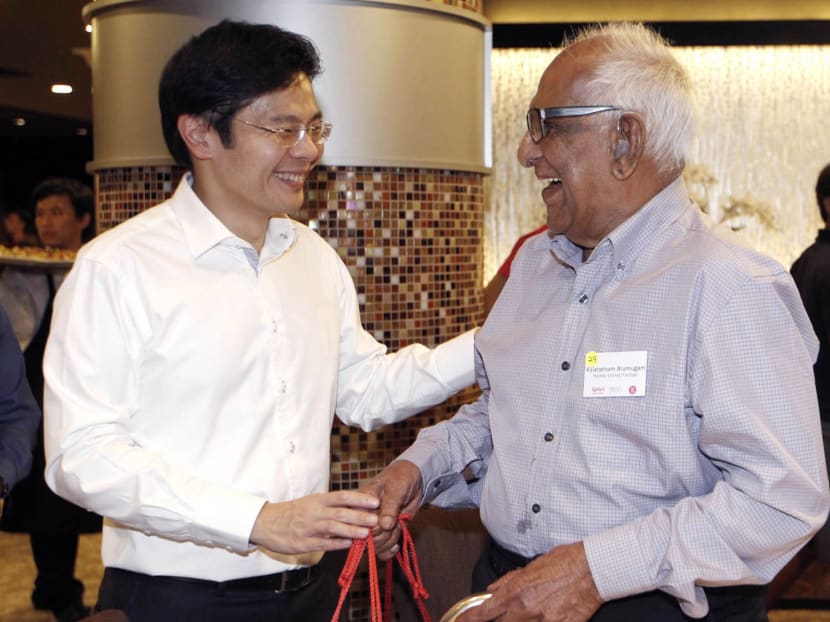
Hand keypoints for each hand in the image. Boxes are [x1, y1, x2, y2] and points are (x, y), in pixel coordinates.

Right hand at [249, 490, 379, 554]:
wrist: (266, 522)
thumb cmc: (293, 512)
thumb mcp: (311, 502)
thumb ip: (331, 505)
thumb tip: (356, 505)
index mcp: (318, 500)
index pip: (342, 496)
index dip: (360, 499)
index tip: (375, 501)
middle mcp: (314, 512)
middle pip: (340, 512)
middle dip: (359, 516)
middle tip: (376, 519)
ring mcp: (309, 528)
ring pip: (333, 528)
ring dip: (351, 530)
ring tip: (366, 533)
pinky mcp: (304, 543)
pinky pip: (323, 543)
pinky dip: (337, 543)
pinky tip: (349, 544)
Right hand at [359, 460, 423, 559]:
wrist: (411, 480)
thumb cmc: (400, 479)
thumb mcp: (396, 488)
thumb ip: (390, 506)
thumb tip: (384, 525)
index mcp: (359, 503)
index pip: (358, 524)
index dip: (374, 527)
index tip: (386, 521)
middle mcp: (363, 517)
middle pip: (366, 539)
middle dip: (385, 534)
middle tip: (395, 521)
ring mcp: (372, 527)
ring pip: (375, 546)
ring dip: (390, 539)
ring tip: (398, 525)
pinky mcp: (382, 534)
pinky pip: (380, 551)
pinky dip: (389, 550)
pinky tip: (396, 544)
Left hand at [460, 542, 601, 621]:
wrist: (592, 569)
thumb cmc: (565, 562)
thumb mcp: (532, 566)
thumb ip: (509, 580)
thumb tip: (493, 589)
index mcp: (516, 591)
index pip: (486, 612)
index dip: (470, 619)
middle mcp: (526, 609)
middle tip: (495, 617)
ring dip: (517, 621)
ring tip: (528, 610)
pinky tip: (542, 616)